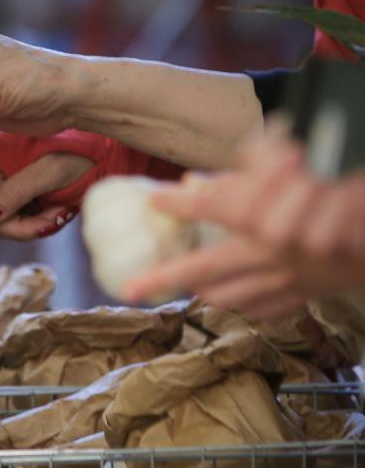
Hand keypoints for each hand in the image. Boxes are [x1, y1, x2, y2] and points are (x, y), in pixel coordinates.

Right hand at [0, 138, 91, 239]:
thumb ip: (17, 191)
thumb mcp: (52, 169)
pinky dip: (39, 226)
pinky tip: (59, 212)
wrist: (105, 163)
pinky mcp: (16, 204)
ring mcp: (3, 189)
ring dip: (32, 225)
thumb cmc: (81, 154)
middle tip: (53, 213)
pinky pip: (14, 229)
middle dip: (17, 221)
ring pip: (0, 226)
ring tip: (60, 210)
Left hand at [122, 120, 364, 317]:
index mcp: (264, 212)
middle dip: (162, 279)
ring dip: (203, 291)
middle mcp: (268, 249)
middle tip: (131, 289)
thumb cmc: (335, 178)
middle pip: (202, 267)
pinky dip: (243, 301)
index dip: (174, 202)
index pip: (205, 205)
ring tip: (186, 286)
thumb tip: (195, 181)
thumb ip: (242, 171)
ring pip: (228, 294)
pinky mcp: (307, 291)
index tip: (155, 200)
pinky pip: (263, 306)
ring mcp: (288, 275)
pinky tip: (234, 295)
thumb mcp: (290, 161)